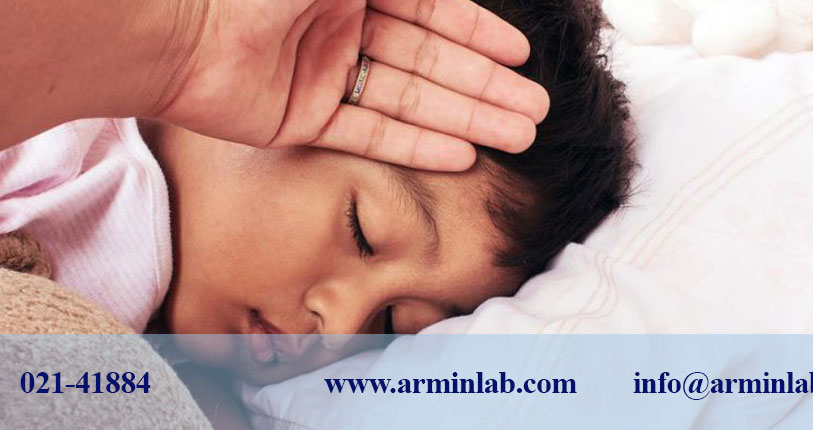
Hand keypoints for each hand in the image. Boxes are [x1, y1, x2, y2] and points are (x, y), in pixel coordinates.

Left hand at [154, 0, 549, 170]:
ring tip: (517, 138)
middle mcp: (342, 26)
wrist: (171, 24)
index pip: (433, 12)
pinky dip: (415, 146)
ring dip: (465, 119)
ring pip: (410, 100)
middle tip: (535, 112)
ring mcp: (323, 75)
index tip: (520, 58)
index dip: (479, 35)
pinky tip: (461, 157)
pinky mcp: (301, 119)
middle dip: (485, 86)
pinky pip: (370, 133)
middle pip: (431, 61)